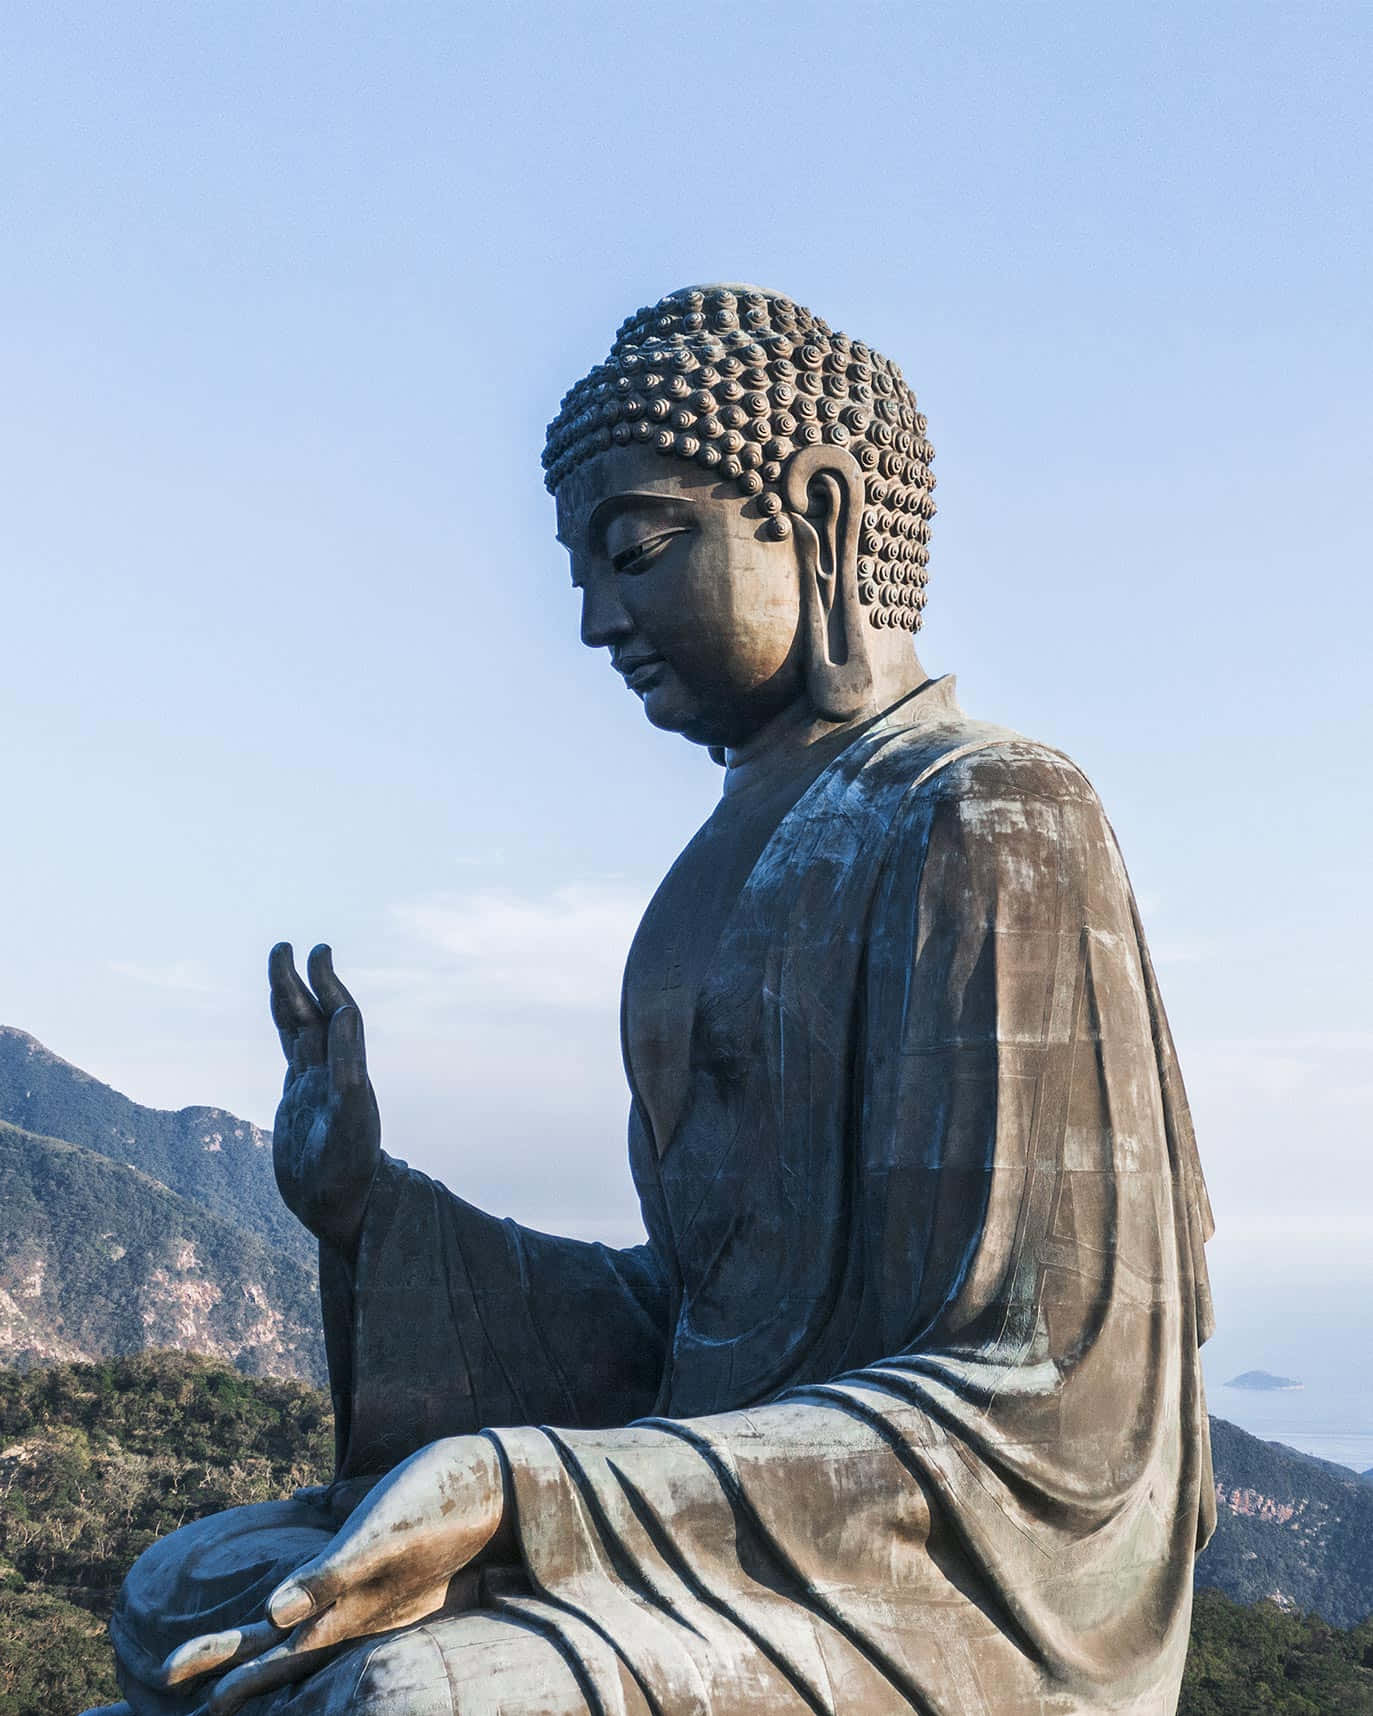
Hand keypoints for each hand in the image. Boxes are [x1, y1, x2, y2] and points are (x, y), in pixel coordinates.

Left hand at [161, 1435, 506, 1714]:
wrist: (501, 1481)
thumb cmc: (438, 1505)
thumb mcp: (382, 1540)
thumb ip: (329, 1577)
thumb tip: (270, 1613)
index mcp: (347, 1606)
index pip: (275, 1647)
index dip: (229, 1669)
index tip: (176, 1683)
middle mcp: (354, 1600)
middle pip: (280, 1638)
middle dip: (228, 1658)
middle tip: (171, 1678)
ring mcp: (370, 1580)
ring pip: (304, 1616)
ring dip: (260, 1639)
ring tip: (221, 1665)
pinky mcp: (382, 1549)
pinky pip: (335, 1566)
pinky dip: (307, 1576)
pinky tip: (284, 1572)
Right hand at [269, 943, 380, 1256]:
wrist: (340, 1211)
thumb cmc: (348, 1172)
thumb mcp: (349, 1119)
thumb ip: (349, 1065)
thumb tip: (346, 1011)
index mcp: (345, 1072)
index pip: (337, 1016)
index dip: (327, 983)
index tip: (318, 950)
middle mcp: (331, 1073)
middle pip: (312, 1016)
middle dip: (300, 982)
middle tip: (287, 946)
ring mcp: (312, 1087)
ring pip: (298, 1032)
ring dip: (290, 999)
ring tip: (279, 967)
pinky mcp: (297, 1104)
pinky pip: (291, 1055)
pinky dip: (286, 1031)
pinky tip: (285, 1017)